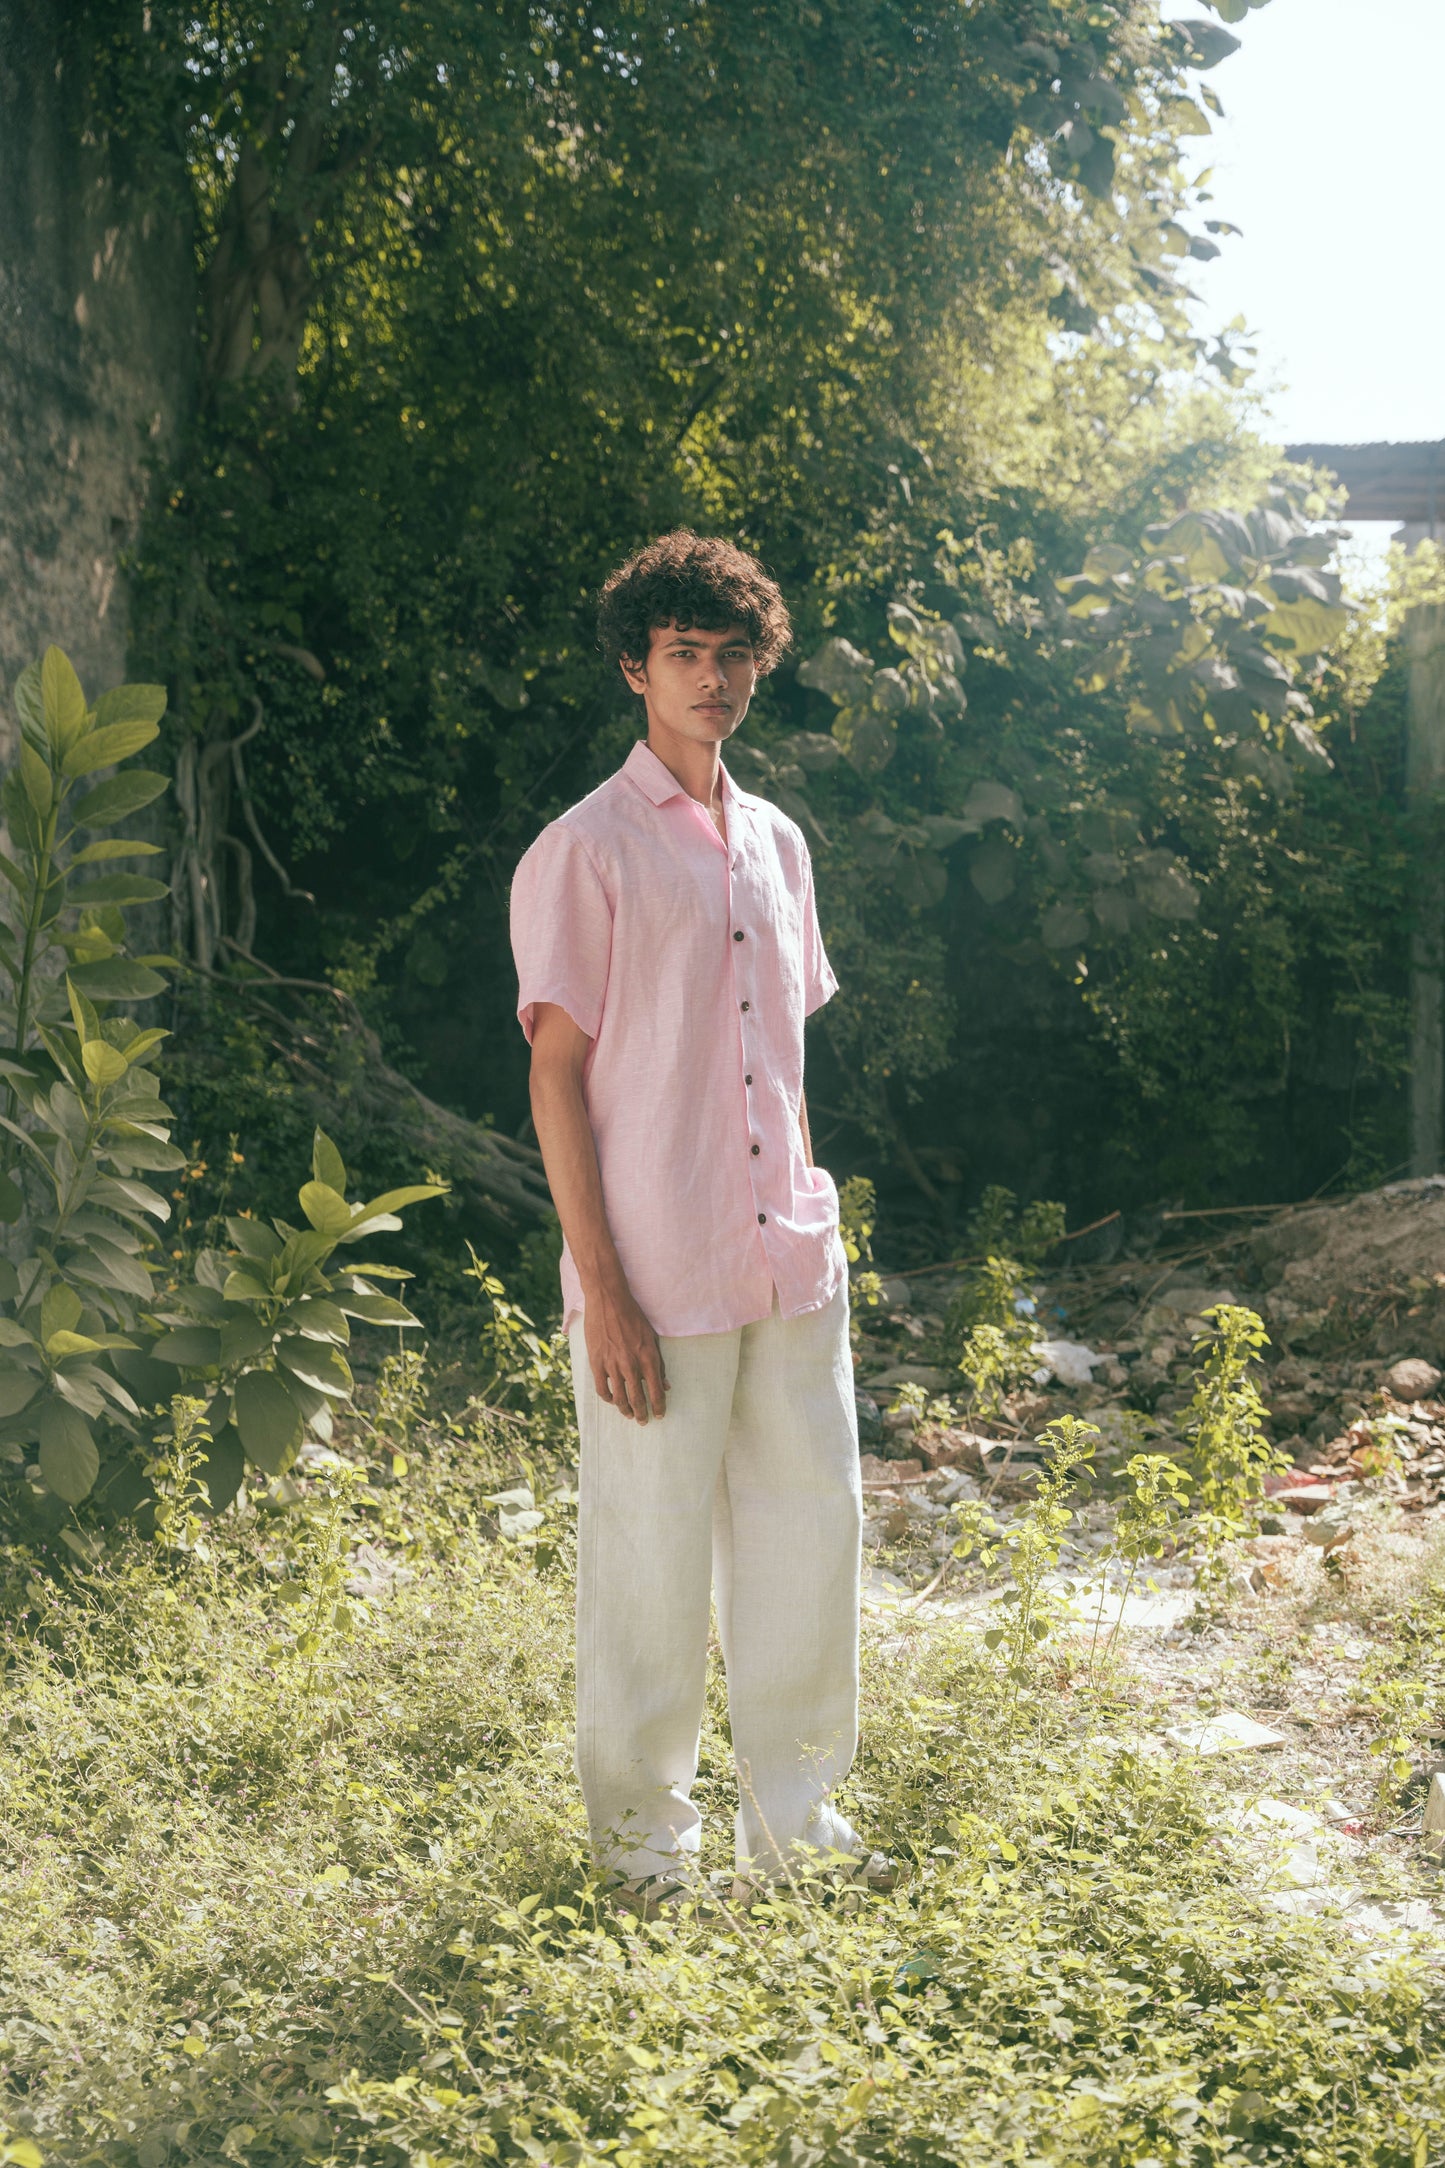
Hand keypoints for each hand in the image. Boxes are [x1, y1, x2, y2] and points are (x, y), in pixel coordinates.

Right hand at [583, 1281, 668, 1422]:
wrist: (609, 1300)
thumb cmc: (633, 1317)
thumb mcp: (652, 1337)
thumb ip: (659, 1363)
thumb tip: (666, 1385)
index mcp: (648, 1357)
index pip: (656, 1391)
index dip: (659, 1407)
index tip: (659, 1415)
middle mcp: (631, 1364)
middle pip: (638, 1399)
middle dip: (642, 1414)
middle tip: (643, 1421)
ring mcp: (612, 1364)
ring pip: (619, 1398)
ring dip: (626, 1410)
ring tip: (629, 1415)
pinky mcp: (596, 1362)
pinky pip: (602, 1388)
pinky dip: (608, 1398)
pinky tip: (613, 1400)